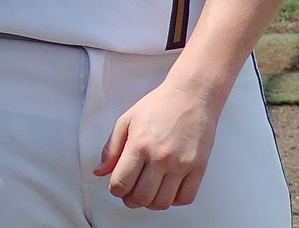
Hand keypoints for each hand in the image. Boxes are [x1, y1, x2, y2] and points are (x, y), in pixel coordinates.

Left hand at [94, 79, 218, 209]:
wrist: (191, 95)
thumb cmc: (160, 105)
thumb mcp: (127, 120)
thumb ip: (111, 148)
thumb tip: (100, 171)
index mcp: (139, 144)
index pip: (121, 183)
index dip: (115, 189)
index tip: (118, 185)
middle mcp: (160, 157)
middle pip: (140, 198)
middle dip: (130, 199)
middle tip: (131, 192)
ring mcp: (181, 164)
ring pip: (162, 203)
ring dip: (151, 203)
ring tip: (149, 190)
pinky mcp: (198, 168)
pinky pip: (185, 199)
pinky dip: (174, 200)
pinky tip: (168, 188)